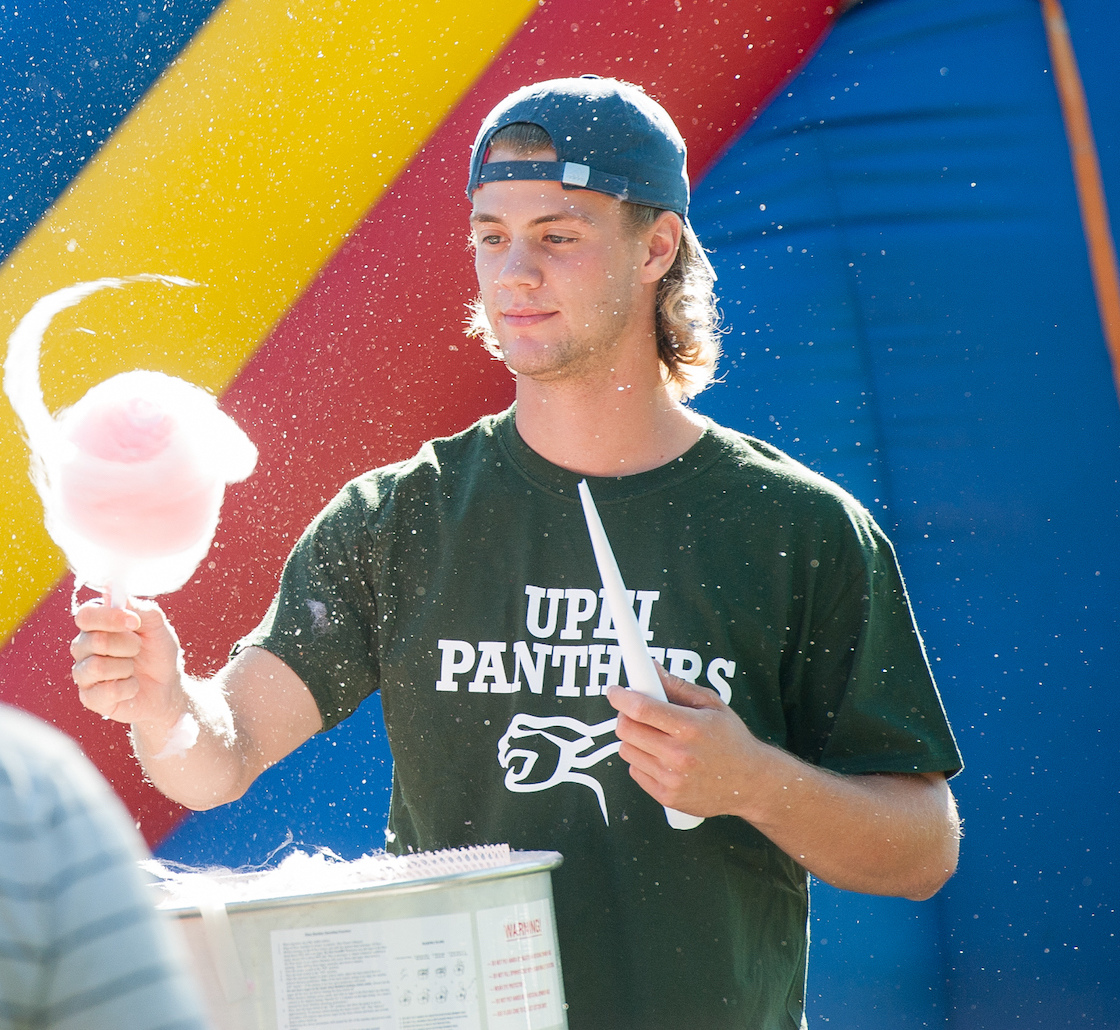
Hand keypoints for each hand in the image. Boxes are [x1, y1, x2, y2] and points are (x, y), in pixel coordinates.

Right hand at [71, 598, 185, 729]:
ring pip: (98, 666)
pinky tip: (132, 686)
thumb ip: (139, 608)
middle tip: (138, 649)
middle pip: (96, 640)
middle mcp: (83, 647)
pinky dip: (129, 687)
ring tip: (134, 669)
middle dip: (129, 644)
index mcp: (95, 625)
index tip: (134, 622)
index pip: (86, 615)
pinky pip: (107, 691)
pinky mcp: (90, 698)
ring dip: (127, 667)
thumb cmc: (158, 652)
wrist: (168, 687)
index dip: (110, 617)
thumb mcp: (157, 626)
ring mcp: (84, 673)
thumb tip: (115, 593)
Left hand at [605, 665, 765, 819]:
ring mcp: (672, 779)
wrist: (751, 782)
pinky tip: (661, 758)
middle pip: (626, 729)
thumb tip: (650, 668)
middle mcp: (679, 756)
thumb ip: (677, 685)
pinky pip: (634, 771)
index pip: (641, 709)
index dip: (621, 696)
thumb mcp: (711, 704)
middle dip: (626, 715)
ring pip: (626, 750)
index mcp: (691, 728)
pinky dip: (642, 761)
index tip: (615, 691)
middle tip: (637, 712)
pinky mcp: (667, 797)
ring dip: (634, 739)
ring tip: (655, 736)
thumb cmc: (731, 739)